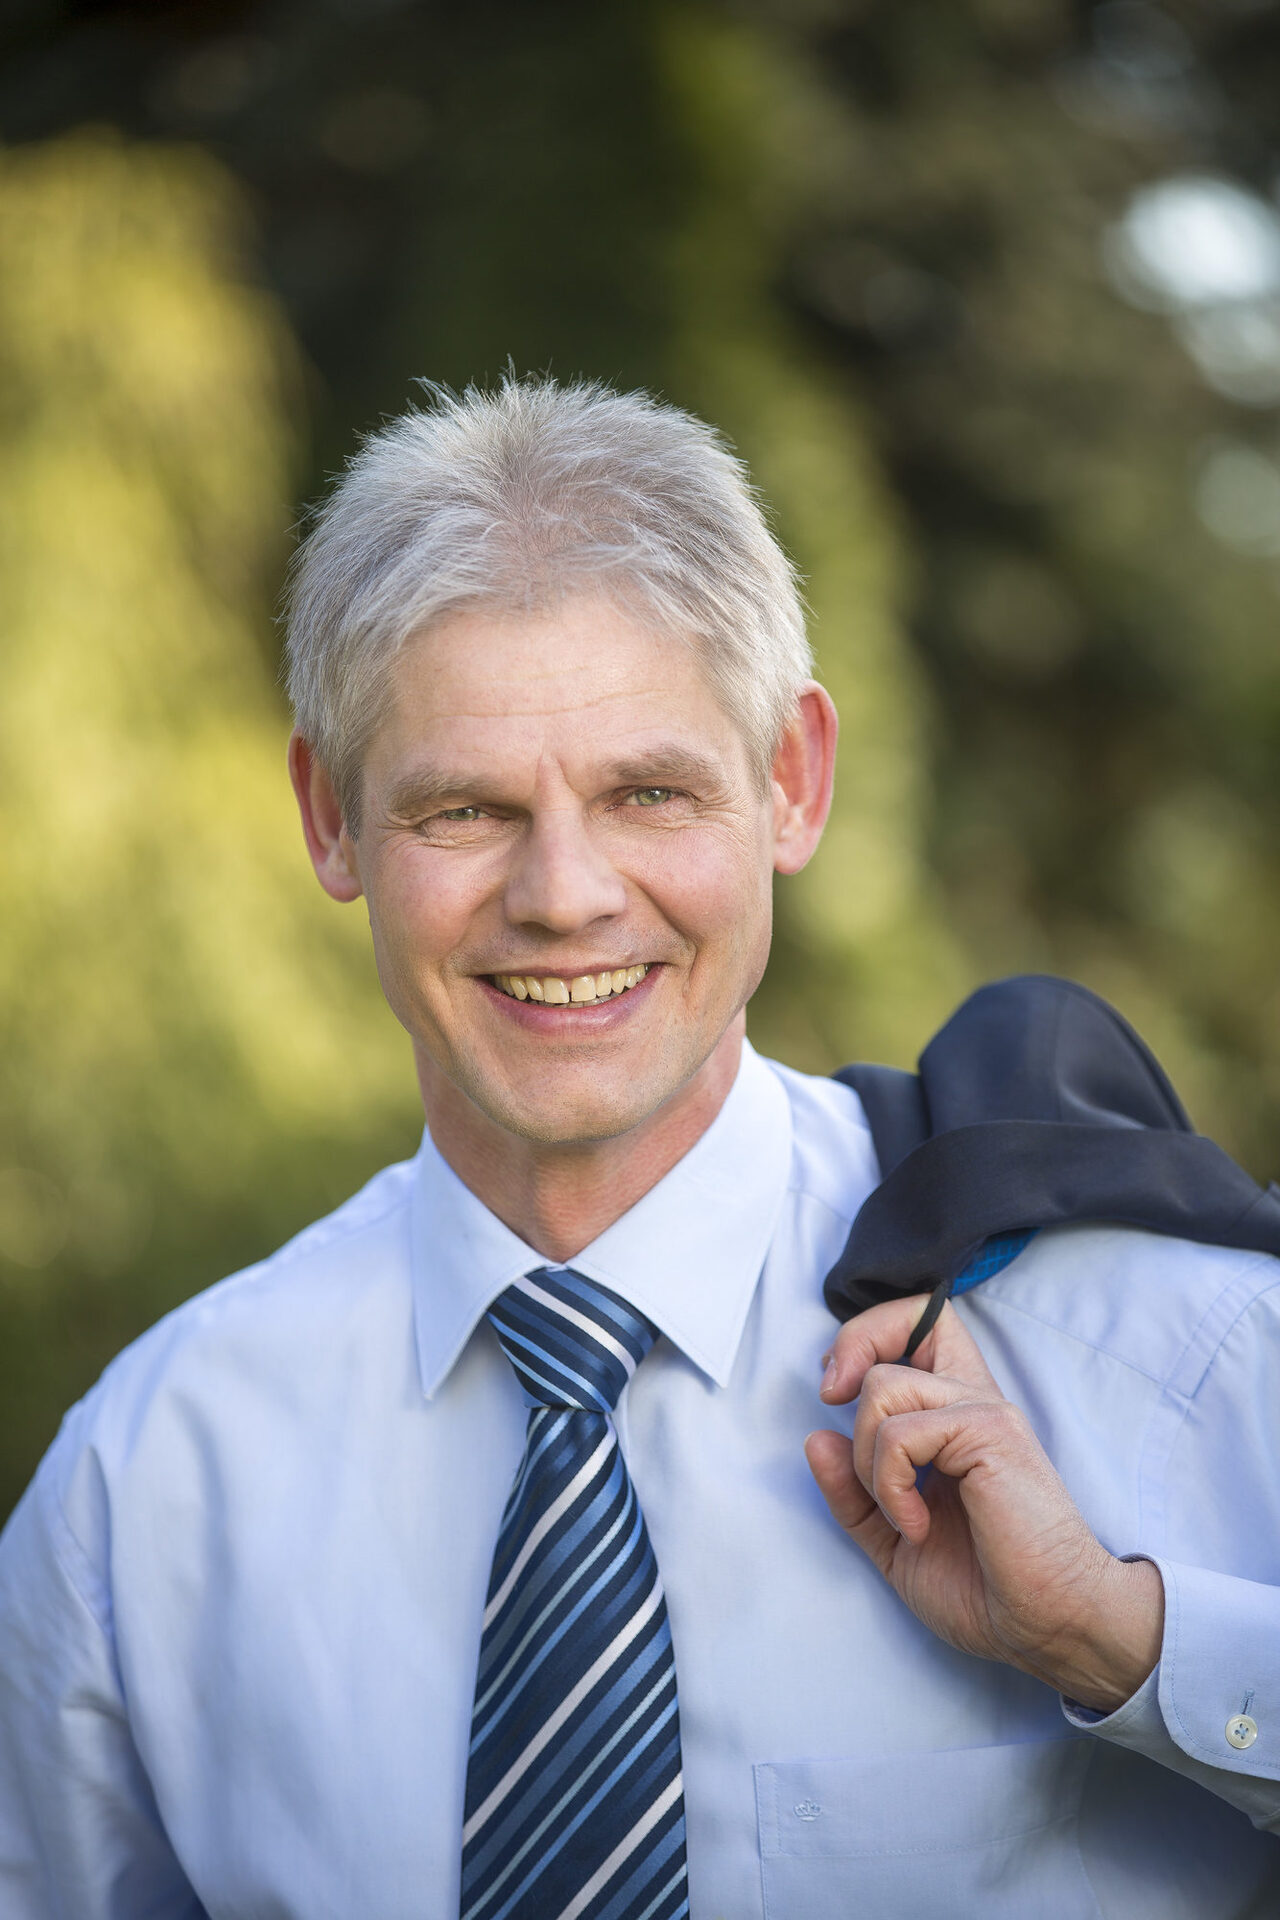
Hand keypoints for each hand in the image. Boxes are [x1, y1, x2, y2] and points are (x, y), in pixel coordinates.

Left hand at [804, 1294, 1163, 1712]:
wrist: (1044, 1626)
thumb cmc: (983, 1588)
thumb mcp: (892, 1540)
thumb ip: (852, 1493)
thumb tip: (817, 1438)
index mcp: (953, 1415)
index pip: (921, 1323)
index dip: (867, 1335)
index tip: (836, 1390)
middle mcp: (971, 1399)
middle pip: (910, 1318)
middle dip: (852, 1354)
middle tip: (836, 1409)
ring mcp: (984, 1411)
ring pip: (885, 1384)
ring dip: (867, 1459)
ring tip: (898, 1512)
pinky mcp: (989, 1432)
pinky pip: (900, 1433)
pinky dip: (889, 1485)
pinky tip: (918, 1526)